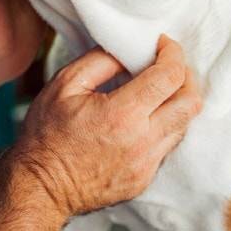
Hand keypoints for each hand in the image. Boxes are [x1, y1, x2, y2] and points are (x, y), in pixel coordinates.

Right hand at [0, 36, 202, 229]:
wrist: (40, 187)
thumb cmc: (46, 134)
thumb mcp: (65, 84)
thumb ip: (101, 60)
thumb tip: (130, 51)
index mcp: (123, 114)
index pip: (170, 76)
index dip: (172, 52)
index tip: (162, 44)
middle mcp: (142, 141)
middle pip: (190, 101)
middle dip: (185, 75)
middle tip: (167, 64)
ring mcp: (146, 164)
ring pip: (184, 124)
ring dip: (177, 101)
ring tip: (157, 90)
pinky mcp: (144, 179)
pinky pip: (168, 145)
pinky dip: (164, 125)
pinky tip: (145, 117)